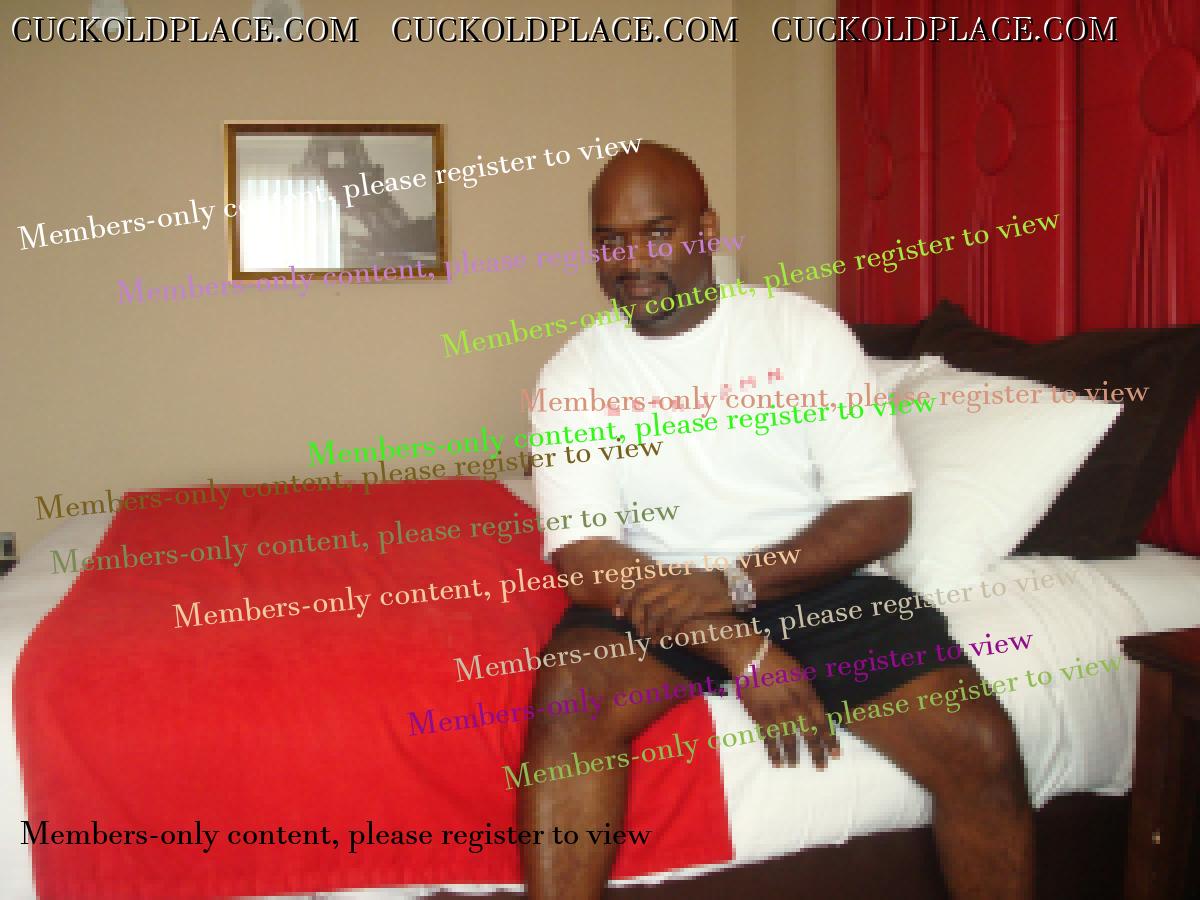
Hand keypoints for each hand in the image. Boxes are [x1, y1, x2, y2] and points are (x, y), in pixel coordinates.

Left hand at [619, 571, 729, 642]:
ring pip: (657, 611)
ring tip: (647, 638)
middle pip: (643, 599)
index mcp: (665, 573)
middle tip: (636, 631)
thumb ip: (658, 581)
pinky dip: (665, 632)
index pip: (637, 584)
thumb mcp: (677, 575)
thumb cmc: (700, 582)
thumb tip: (633, 588)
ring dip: (649, 628)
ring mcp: (684, 591)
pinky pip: (674, 620)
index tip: (617, 614)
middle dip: (635, 617)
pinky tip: (663, 640)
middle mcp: (672, 580)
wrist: (727, 583)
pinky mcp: (696, 604)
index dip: (624, 600)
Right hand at [734, 643, 838, 769]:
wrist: (750, 657)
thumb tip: (816, 711)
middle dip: (817, 752)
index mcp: (806, 694)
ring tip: (796, 766)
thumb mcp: (800, 673)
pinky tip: (777, 762)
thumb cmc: (777, 661)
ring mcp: (776, 713)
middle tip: (822, 767)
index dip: (830, 738)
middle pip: (808, 733)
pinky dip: (773, 751)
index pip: (822, 720)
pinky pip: (768, 738)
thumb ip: (809, 693)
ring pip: (788, 739)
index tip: (836, 753)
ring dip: (793, 755)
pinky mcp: (759, 716)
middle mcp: (793, 707)